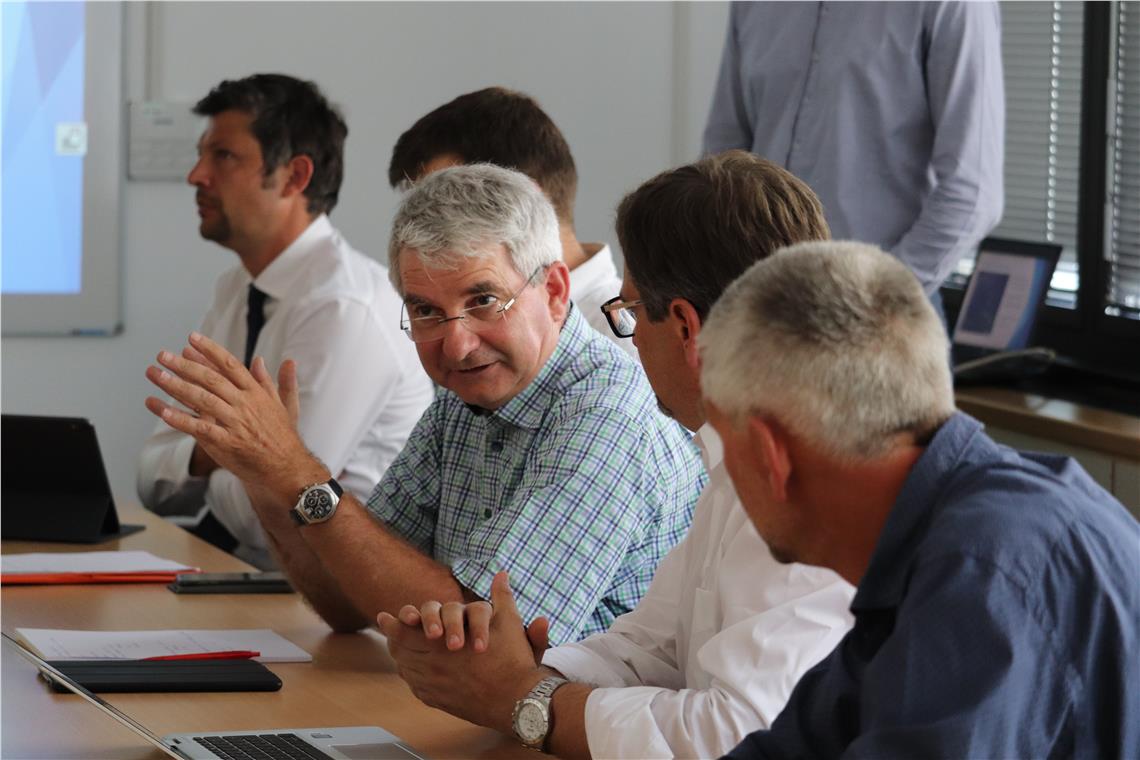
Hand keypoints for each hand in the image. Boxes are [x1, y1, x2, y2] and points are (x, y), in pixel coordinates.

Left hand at [144, 332, 323, 502]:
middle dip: (185, 365)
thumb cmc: (283, 437)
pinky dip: (180, 419)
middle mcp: (244, 404)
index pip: (230, 365)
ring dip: (176, 386)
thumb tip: (261, 360)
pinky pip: (199, 428)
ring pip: (201, 399)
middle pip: (210, 379)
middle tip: (163, 354)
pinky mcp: (226, 443)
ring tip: (155, 374)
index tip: (191, 338)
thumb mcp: (284, 405)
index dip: (210, 350)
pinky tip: (162, 410)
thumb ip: (273, 380)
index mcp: (256, 392)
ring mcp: (235, 423)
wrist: (287, 468)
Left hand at [377, 572, 547, 732]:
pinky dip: (409, 676)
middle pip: (401, 649)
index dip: (395, 623)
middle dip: (391, 636)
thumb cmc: (513, 661)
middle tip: (385, 626)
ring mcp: (434, 686)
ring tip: (394, 646)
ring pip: (406, 668)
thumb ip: (502, 596)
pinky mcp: (439, 701)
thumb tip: (501, 574)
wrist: (518, 701)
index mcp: (443, 643)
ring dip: (399, 655)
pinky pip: (415, 687)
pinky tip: (409, 670)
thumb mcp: (510, 622)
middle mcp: (433, 666)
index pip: (407, 631)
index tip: (384, 616)